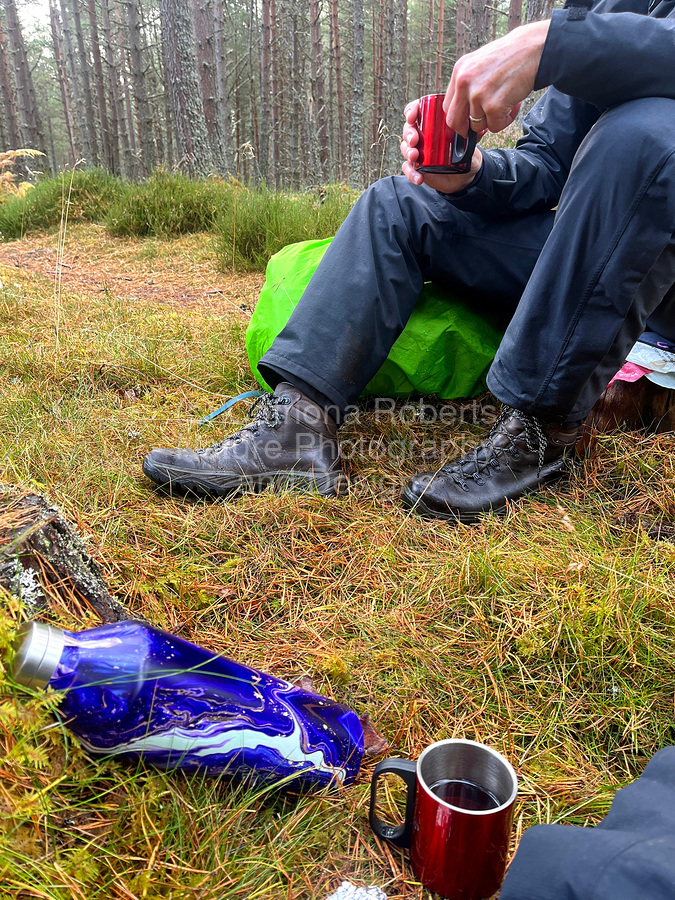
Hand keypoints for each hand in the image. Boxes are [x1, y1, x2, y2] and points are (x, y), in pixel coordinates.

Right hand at [400, 99, 482, 193]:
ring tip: (415, 156)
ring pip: (406, 148)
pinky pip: (409, 168)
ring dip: (408, 151)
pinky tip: (419, 177)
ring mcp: (418, 151)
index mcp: (432, 123)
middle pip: (408, 129)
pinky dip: (411, 173)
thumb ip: (472, 135)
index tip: (413, 116)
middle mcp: (423, 135)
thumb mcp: (470, 142)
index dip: (411, 111)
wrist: (465, 176)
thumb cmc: (465, 153)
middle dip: (409, 133)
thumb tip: (481, 128)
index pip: (417, 111)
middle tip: (414, 139)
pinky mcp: (418, 167)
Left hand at [444, 20, 549, 136]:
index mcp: (459, 72)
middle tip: (479, 130)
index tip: (466, 123)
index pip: (448, 106)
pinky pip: (494, 127)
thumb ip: (468, 86)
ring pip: (477, 125)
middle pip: (454, 122)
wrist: (533, 49)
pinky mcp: (493, 106)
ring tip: (506, 104)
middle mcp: (464, 83)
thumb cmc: (510, 57)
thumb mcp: (479, 64)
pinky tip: (513, 105)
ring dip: (492, 121)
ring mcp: (478, 95)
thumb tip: (464, 113)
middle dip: (466, 130)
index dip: (458, 119)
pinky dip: (505, 121)